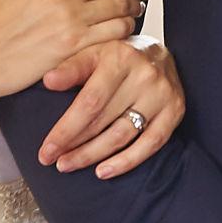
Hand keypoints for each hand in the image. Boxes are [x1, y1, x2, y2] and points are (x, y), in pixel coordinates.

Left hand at [37, 36, 182, 176]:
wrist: (158, 53)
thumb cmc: (117, 56)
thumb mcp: (93, 51)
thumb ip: (71, 67)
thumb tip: (48, 81)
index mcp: (120, 57)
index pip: (90, 101)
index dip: (66, 129)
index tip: (46, 150)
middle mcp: (144, 75)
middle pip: (104, 120)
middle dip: (74, 145)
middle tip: (53, 160)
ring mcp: (162, 95)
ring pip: (123, 135)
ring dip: (93, 156)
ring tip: (69, 165)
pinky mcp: (175, 111)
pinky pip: (151, 144)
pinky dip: (126, 161)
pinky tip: (103, 171)